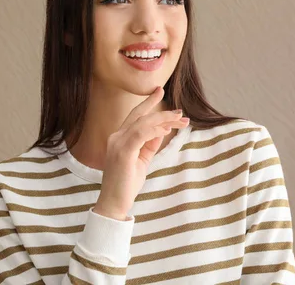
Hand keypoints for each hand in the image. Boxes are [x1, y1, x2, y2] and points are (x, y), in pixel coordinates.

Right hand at [94, 87, 188, 219]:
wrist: (114, 202)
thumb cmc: (127, 183)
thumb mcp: (142, 159)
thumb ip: (150, 144)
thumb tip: (162, 131)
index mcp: (119, 137)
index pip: (136, 116)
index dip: (148, 103)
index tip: (160, 92)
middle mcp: (116, 137)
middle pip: (140, 115)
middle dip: (159, 107)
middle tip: (179, 110)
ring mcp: (117, 143)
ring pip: (143, 123)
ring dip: (164, 120)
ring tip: (180, 121)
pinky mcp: (123, 152)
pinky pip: (141, 134)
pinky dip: (155, 130)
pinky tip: (167, 131)